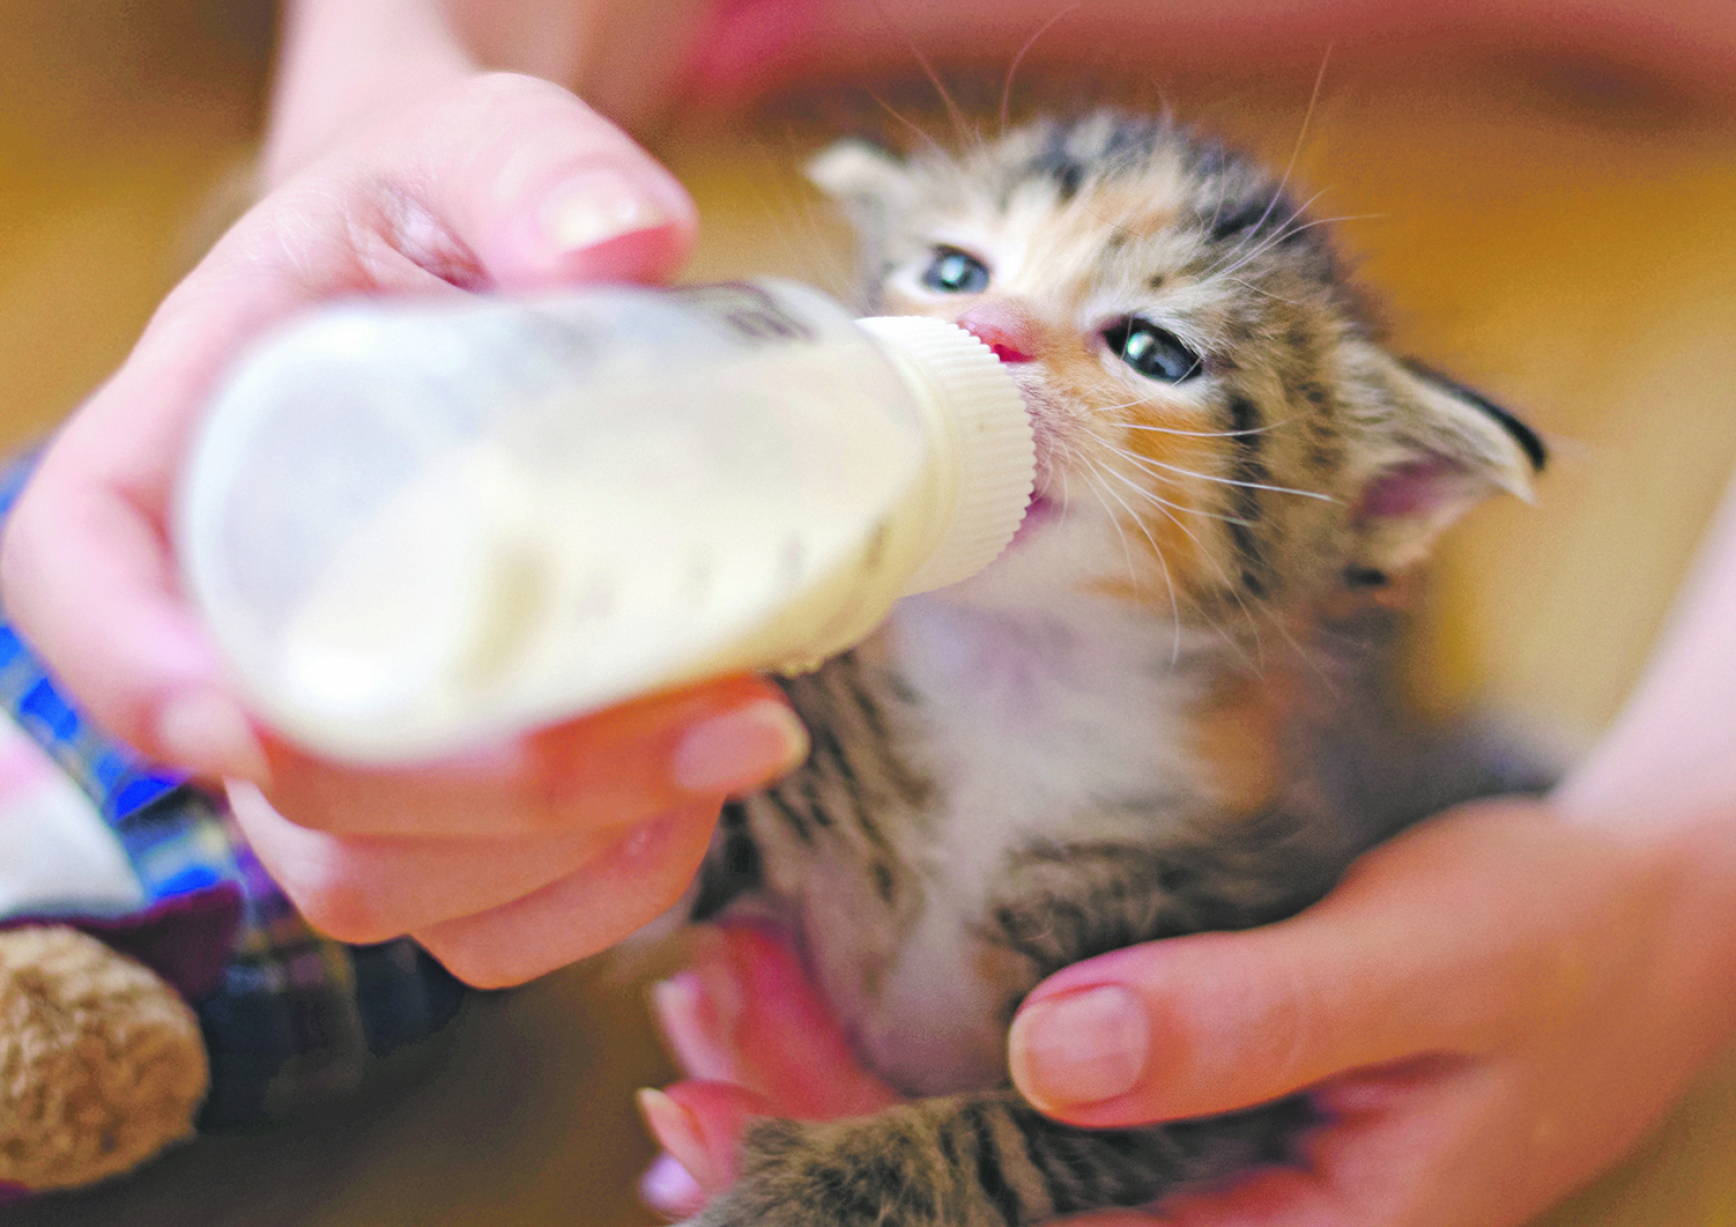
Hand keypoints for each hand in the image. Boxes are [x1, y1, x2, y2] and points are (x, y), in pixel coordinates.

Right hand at [0, 70, 808, 986]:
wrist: (486, 296)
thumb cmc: (445, 226)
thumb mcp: (473, 152)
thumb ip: (530, 169)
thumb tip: (622, 242)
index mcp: (177, 460)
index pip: (81, 587)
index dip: (140, 677)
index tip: (246, 721)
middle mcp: (234, 628)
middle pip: (290, 792)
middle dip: (501, 795)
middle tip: (716, 716)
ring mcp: (336, 740)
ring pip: (387, 886)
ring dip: (571, 852)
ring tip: (738, 734)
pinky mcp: (436, 803)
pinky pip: (481, 923)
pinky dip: (598, 893)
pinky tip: (697, 798)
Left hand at [638, 801, 1735, 1226]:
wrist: (1630, 926)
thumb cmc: (1547, 944)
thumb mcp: (1420, 972)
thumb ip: (1250, 1020)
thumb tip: (1059, 1058)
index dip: (852, 1191)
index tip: (719, 1117)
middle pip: (972, 1215)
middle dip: (812, 1138)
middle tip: (688, 1042)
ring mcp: (1197, 1178)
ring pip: (981, 1167)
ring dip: (842, 1099)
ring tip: (717, 1016)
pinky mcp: (1189, 1108)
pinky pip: (1028, 1119)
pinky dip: (914, 1072)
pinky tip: (820, 1028)